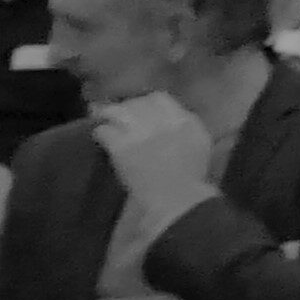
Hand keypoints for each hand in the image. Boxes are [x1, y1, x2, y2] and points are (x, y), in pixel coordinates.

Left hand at [91, 90, 216, 222]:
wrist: (178, 200)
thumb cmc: (191, 178)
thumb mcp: (199, 145)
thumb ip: (185, 126)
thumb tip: (172, 115)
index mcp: (185, 120)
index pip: (160, 98)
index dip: (147, 103)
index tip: (142, 111)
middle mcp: (163, 120)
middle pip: (137, 103)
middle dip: (127, 109)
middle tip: (121, 118)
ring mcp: (141, 132)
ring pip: (118, 111)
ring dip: (110, 116)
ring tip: (105, 121)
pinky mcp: (122, 147)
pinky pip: (104, 131)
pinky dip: (100, 133)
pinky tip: (101, 139)